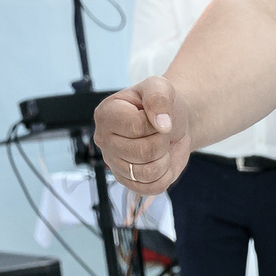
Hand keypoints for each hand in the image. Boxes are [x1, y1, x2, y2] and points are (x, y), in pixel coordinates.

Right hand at [94, 75, 192, 195]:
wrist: (171, 122)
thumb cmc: (160, 104)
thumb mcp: (160, 87)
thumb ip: (158, 97)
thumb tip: (162, 124)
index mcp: (106, 115)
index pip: (136, 127)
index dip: (155, 124)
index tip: (155, 117)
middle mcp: (104, 140)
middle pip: (143, 152)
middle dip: (162, 142)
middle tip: (159, 133)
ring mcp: (114, 163)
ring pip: (147, 173)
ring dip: (164, 159)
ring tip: (159, 146)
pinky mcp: (127, 181)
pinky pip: (152, 188)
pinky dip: (165, 176)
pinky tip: (160, 161)